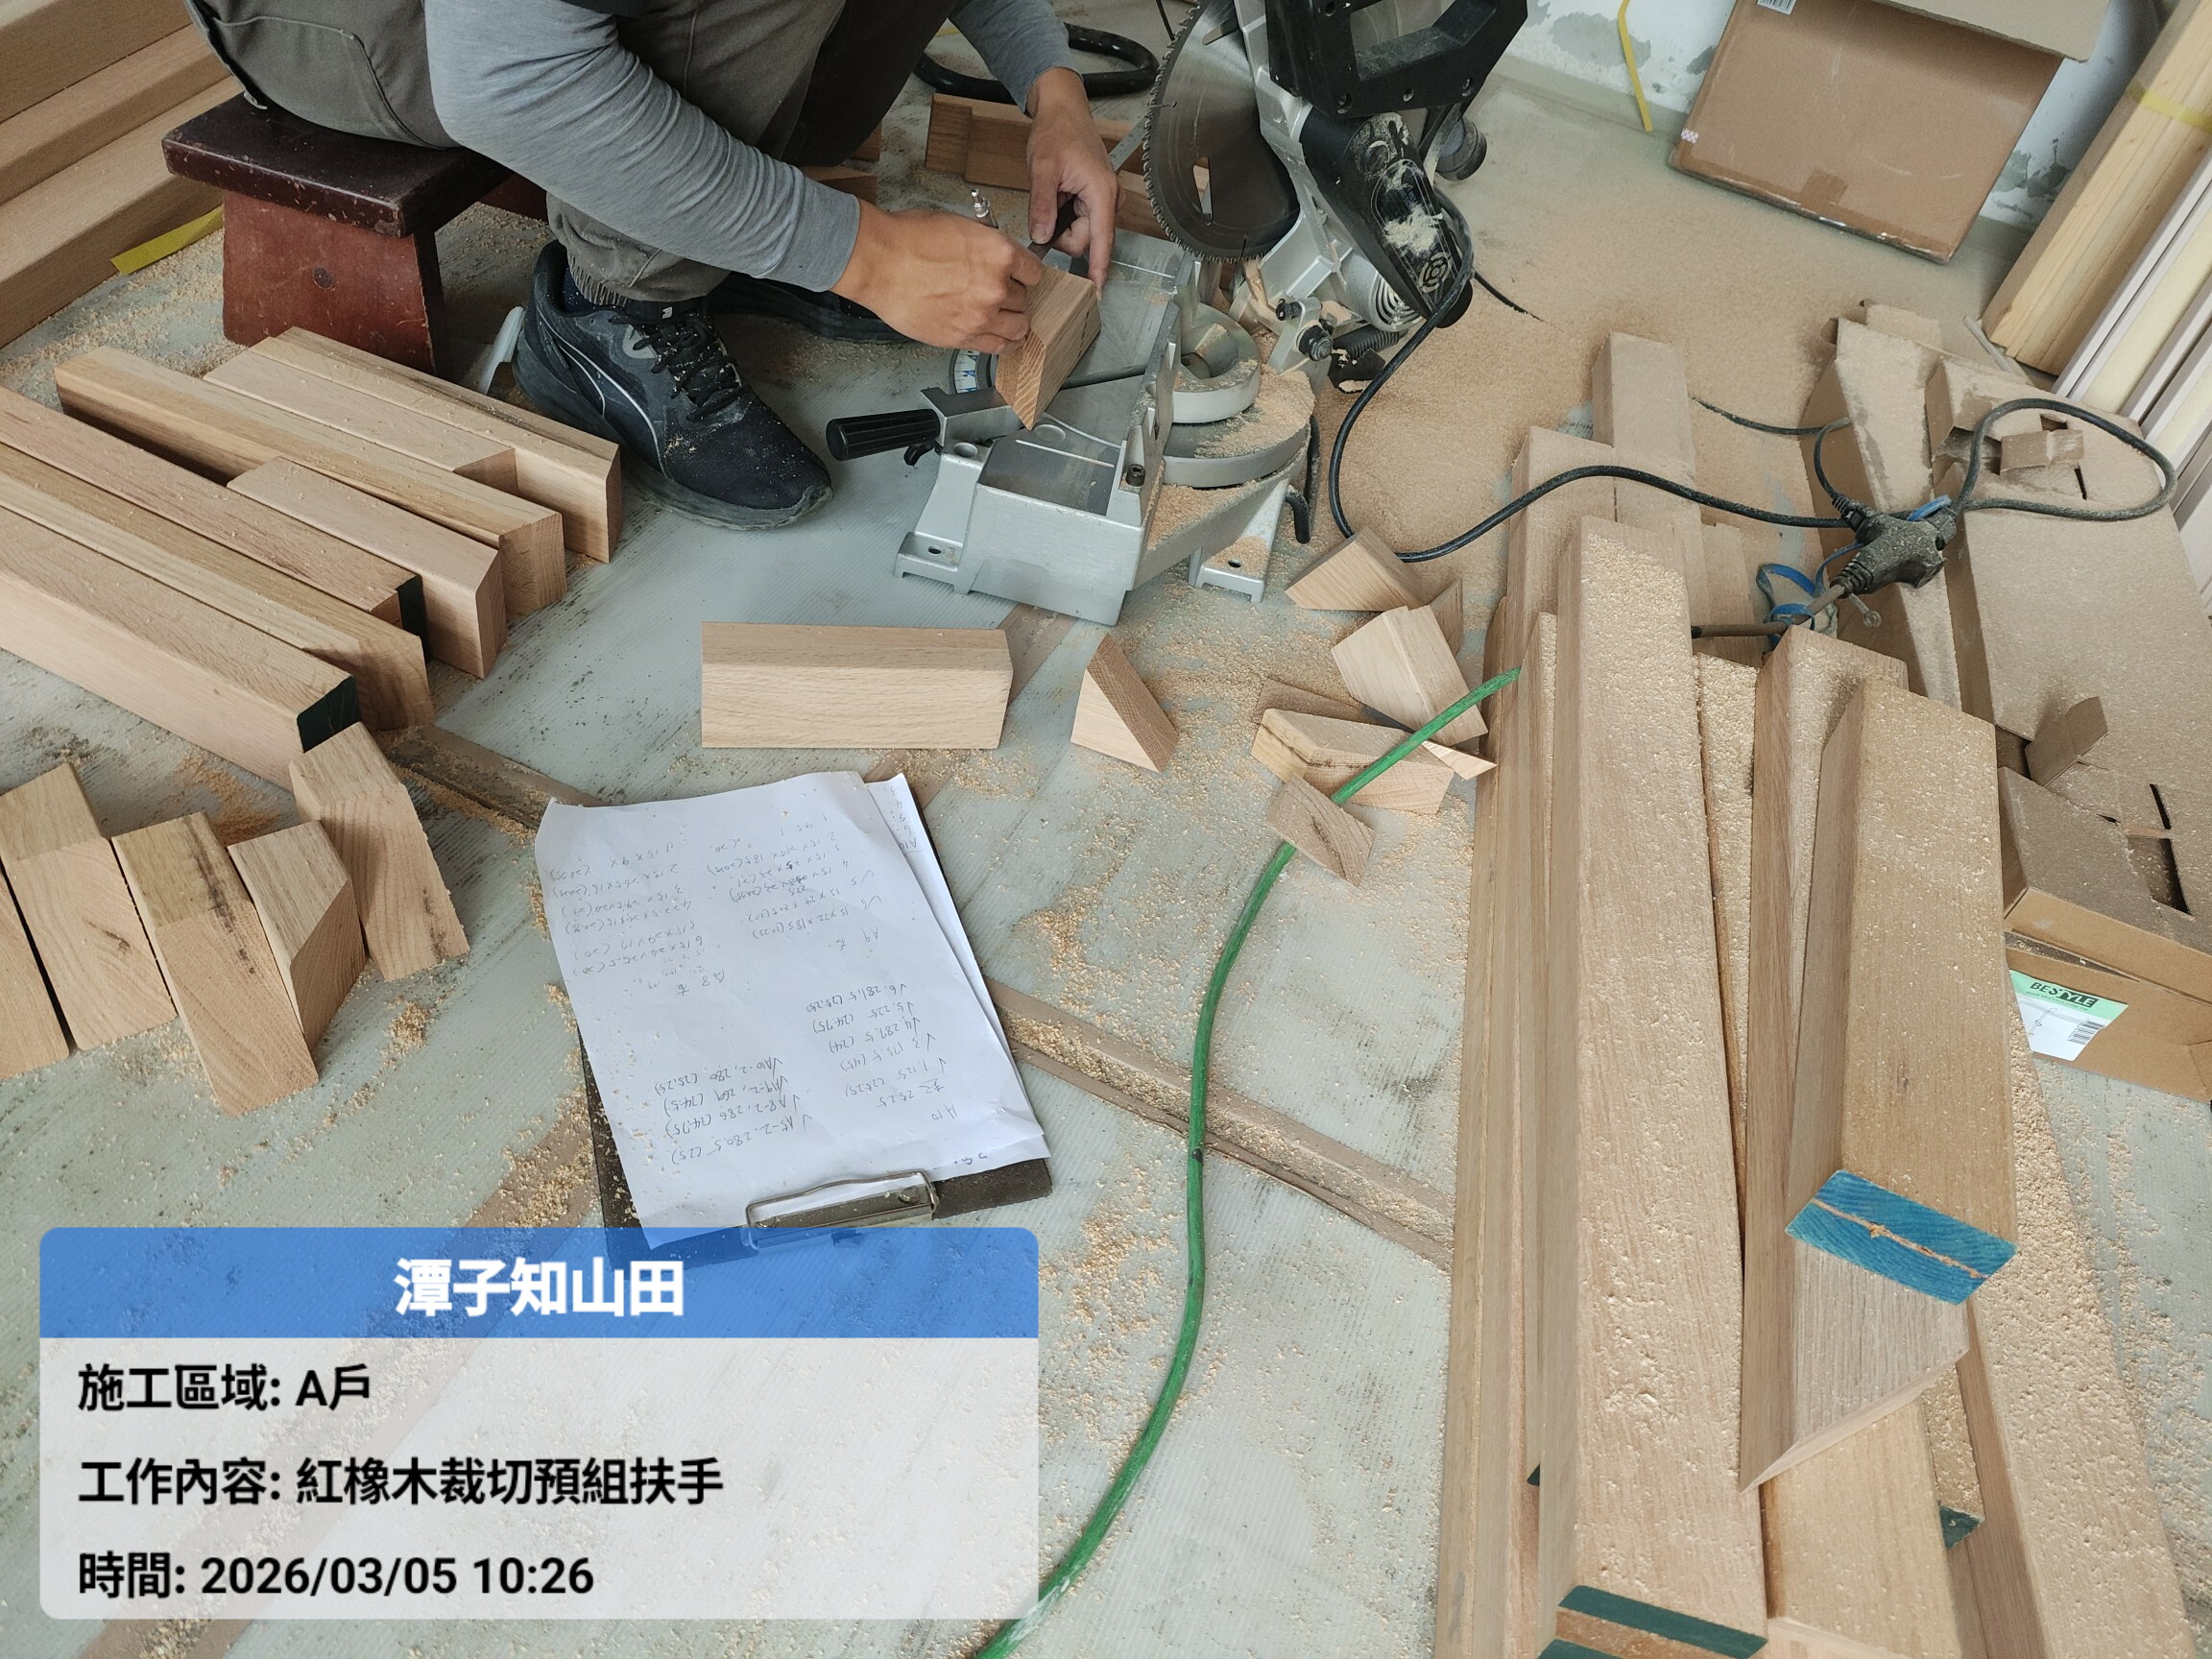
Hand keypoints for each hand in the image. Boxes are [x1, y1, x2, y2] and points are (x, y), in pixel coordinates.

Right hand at [831, 202, 1043, 352]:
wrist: (879, 262)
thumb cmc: (908, 239)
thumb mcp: (959, 226)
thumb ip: (984, 245)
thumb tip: (993, 255)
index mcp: (999, 253)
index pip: (1034, 271)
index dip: (1025, 274)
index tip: (1021, 278)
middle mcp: (996, 287)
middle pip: (1025, 299)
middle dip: (1015, 295)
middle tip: (1001, 294)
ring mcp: (981, 316)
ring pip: (1019, 326)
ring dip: (1015, 322)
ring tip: (1008, 319)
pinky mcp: (964, 337)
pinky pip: (999, 347)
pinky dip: (1006, 344)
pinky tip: (1006, 340)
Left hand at [1025, 67, 1117, 287]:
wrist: (1063, 109)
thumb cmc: (1057, 131)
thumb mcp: (1043, 168)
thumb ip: (1042, 205)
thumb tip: (1042, 237)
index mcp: (1101, 194)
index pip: (1102, 243)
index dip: (1098, 271)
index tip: (1095, 295)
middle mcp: (1107, 200)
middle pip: (1085, 241)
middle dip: (1061, 236)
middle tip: (1044, 212)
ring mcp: (1102, 200)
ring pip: (1079, 232)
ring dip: (1061, 224)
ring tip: (1051, 195)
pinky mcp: (1094, 199)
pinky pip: (1077, 221)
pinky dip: (1063, 216)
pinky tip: (1056, 197)